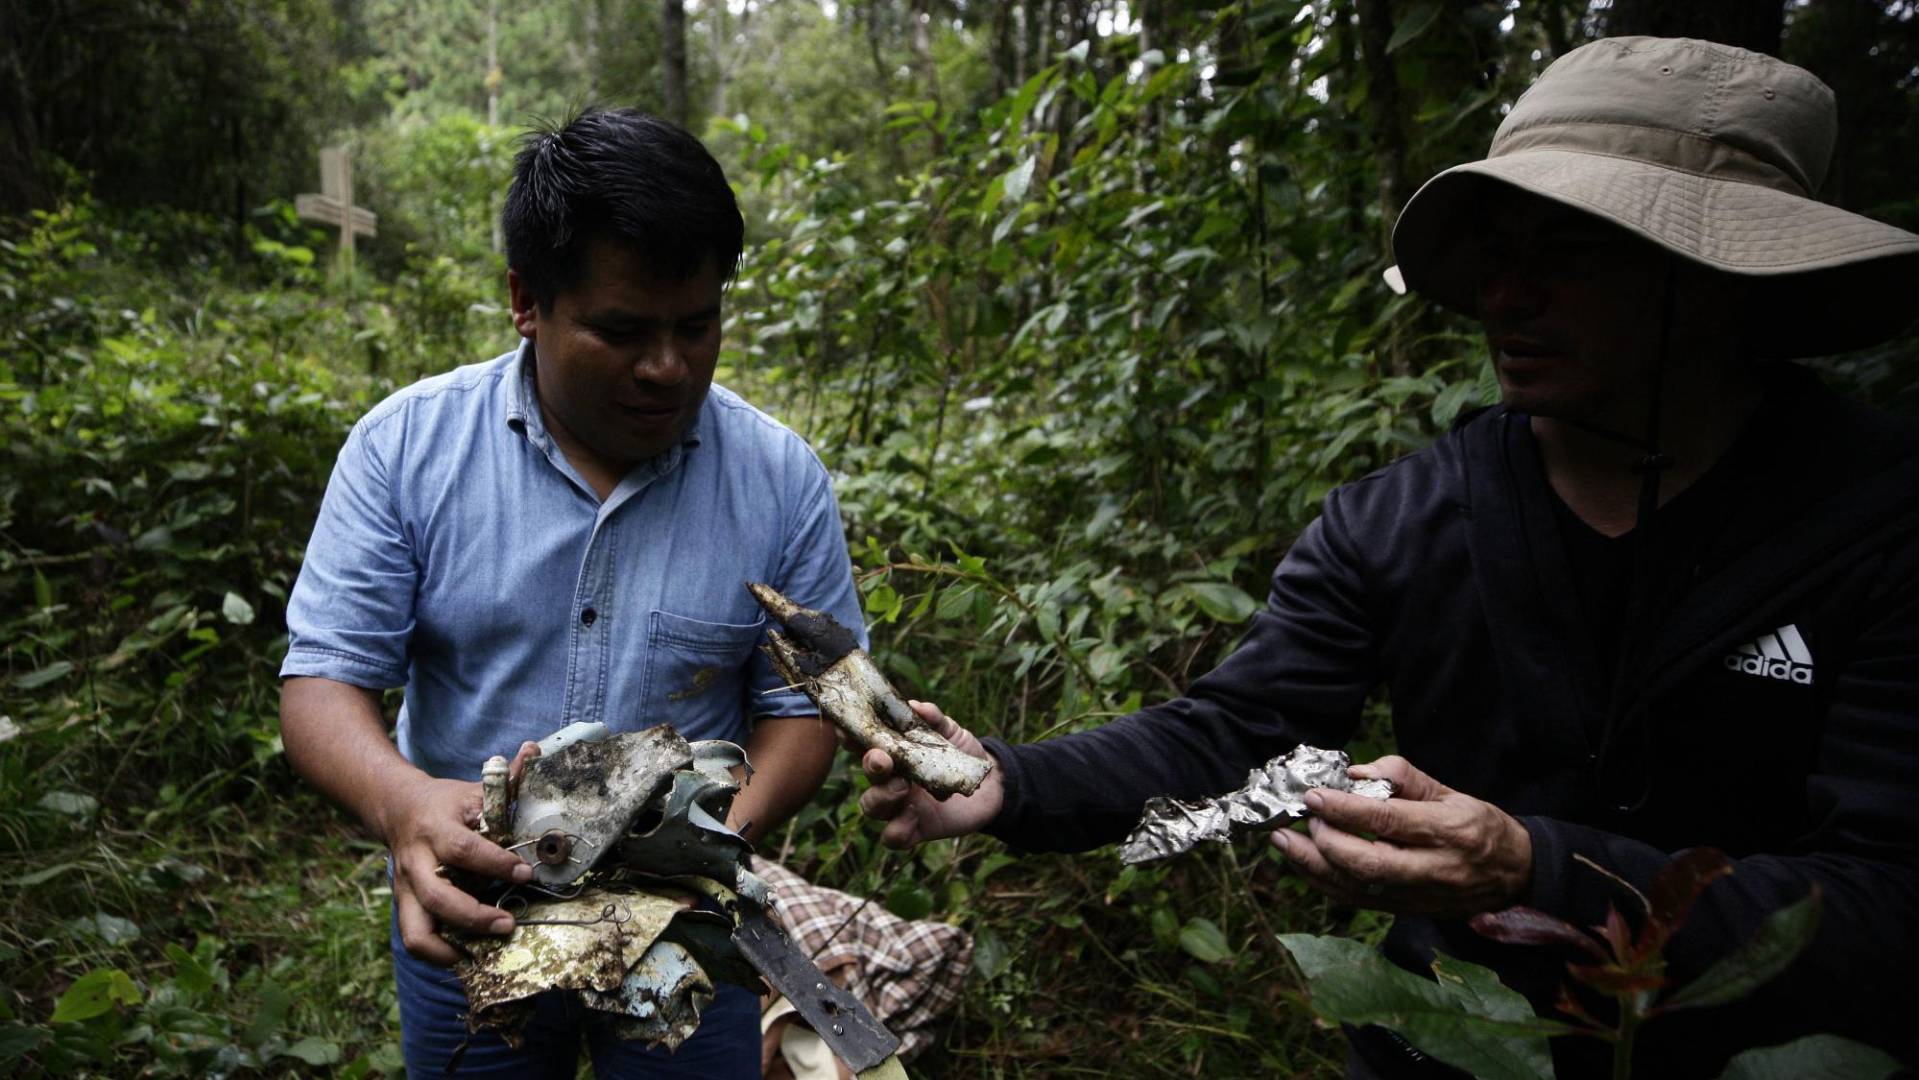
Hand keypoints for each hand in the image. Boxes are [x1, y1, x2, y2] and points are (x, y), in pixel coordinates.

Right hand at [383, 741, 539, 964]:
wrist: (396, 808)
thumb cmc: (446, 803)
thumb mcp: (474, 789)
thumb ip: (506, 780)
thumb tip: (535, 751)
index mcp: (437, 829)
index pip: (464, 850)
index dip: (495, 863)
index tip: (525, 872)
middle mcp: (417, 862)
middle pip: (438, 897)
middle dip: (475, 915)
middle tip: (509, 924)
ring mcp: (406, 888)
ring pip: (416, 929)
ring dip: (449, 947)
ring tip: (482, 953)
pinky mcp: (404, 904)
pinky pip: (414, 939)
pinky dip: (437, 954)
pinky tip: (465, 957)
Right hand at [858, 701, 1003, 848]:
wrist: (991, 787)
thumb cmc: (963, 755)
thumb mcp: (952, 732)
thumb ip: (935, 719)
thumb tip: (916, 706)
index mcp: (894, 753)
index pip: (865, 744)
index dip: (852, 737)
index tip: (848, 730)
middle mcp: (891, 779)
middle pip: (868, 776)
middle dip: (869, 766)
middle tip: (882, 759)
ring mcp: (900, 806)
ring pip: (872, 807)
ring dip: (881, 796)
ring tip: (902, 786)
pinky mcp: (915, 829)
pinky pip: (893, 837)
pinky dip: (897, 828)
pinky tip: (913, 814)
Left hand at [1269, 755, 1531, 916]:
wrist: (1512, 874)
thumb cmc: (1478, 825)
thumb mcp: (1449, 791)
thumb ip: (1401, 776)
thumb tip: (1355, 774)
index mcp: (1449, 832)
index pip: (1388, 822)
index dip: (1346, 809)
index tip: (1314, 795)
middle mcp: (1433, 870)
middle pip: (1368, 864)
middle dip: (1325, 842)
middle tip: (1300, 819)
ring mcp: (1418, 897)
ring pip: (1357, 888)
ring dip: (1313, 866)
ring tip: (1284, 841)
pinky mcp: (1406, 911)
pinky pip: (1357, 901)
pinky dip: (1325, 883)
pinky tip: (1303, 863)